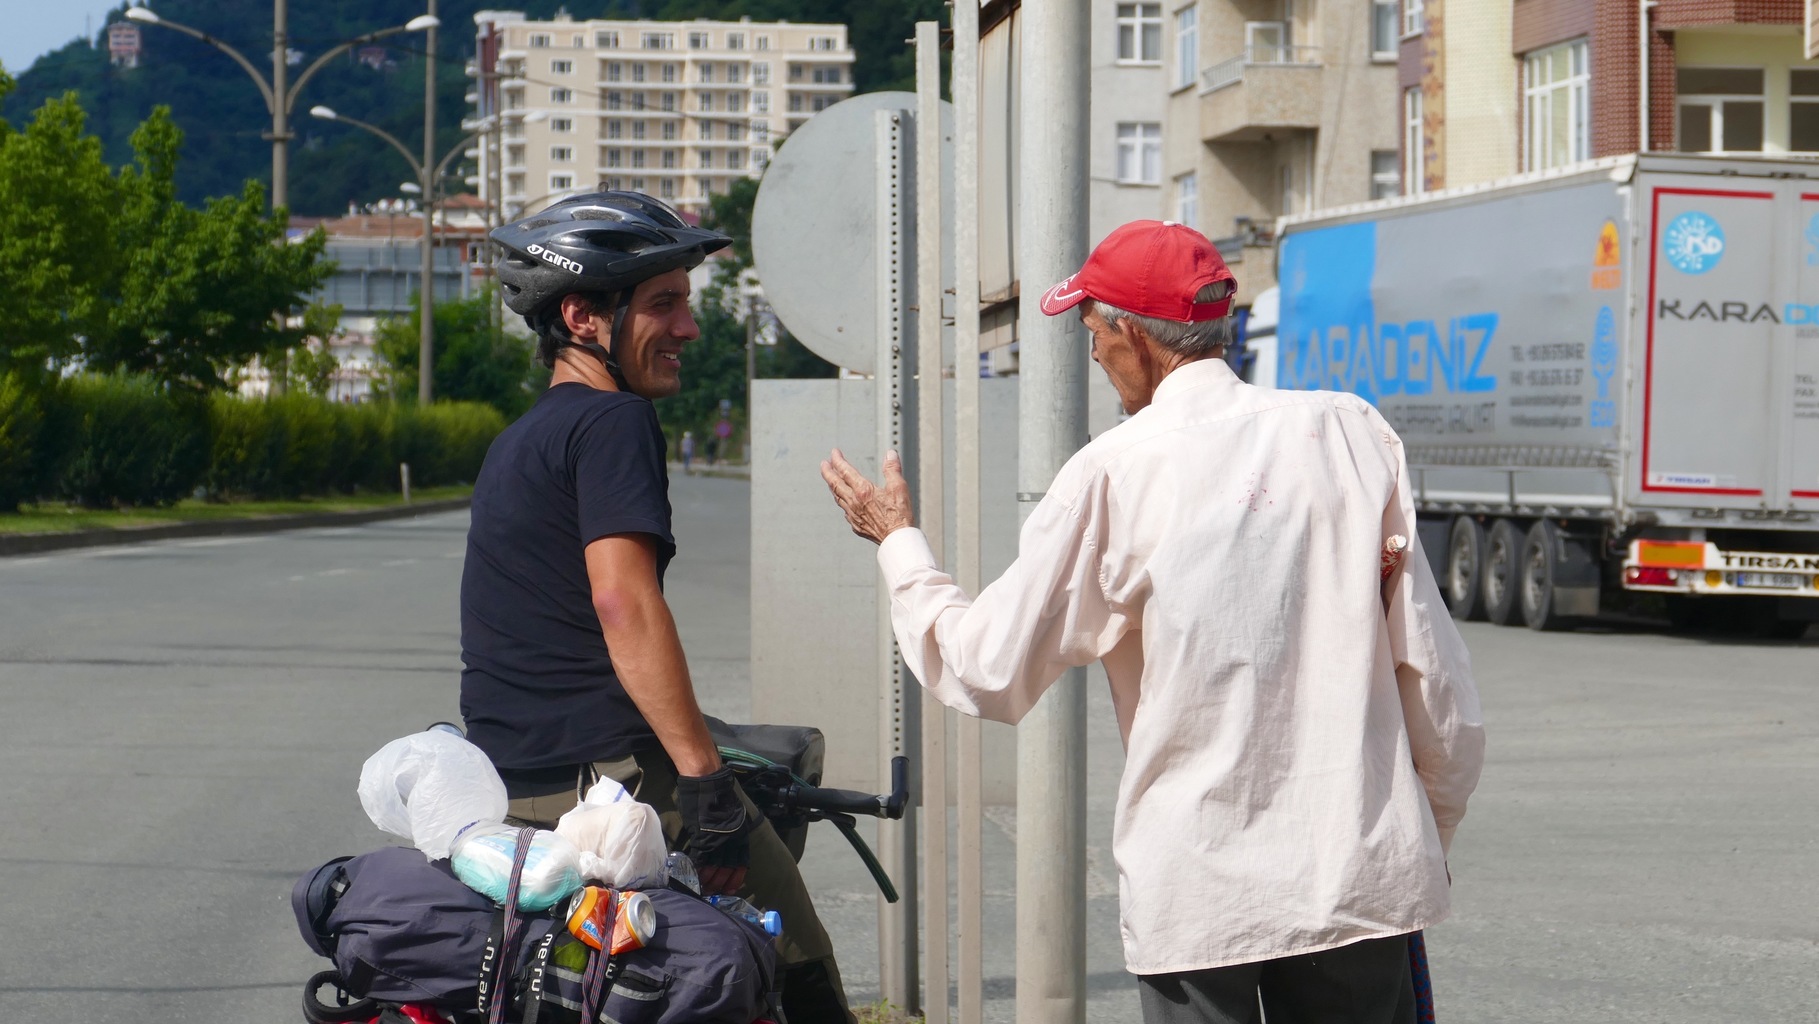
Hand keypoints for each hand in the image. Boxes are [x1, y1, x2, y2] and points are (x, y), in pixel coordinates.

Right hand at [675, 766, 756, 895]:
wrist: (709, 784)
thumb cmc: (720, 795)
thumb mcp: (734, 815)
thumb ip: (731, 831)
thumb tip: (726, 840)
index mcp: (741, 835)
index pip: (742, 862)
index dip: (736, 876)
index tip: (732, 888)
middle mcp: (732, 841)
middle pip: (728, 868)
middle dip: (722, 882)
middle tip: (715, 891)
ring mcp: (717, 841)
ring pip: (715, 867)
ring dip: (709, 879)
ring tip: (704, 888)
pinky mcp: (702, 839)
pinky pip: (701, 860)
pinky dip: (698, 870)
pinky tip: (695, 876)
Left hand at [820, 448, 914, 544]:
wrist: (897, 539)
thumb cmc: (899, 515)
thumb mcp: (899, 487)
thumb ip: (892, 469)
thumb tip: (890, 454)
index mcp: (863, 490)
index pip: (845, 471)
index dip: (838, 460)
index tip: (834, 453)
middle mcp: (854, 502)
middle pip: (835, 484)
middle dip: (827, 472)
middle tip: (823, 464)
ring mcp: (853, 515)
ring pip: (838, 497)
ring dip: (833, 486)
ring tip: (831, 480)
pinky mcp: (856, 525)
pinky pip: (845, 511)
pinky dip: (842, 502)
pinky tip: (844, 501)